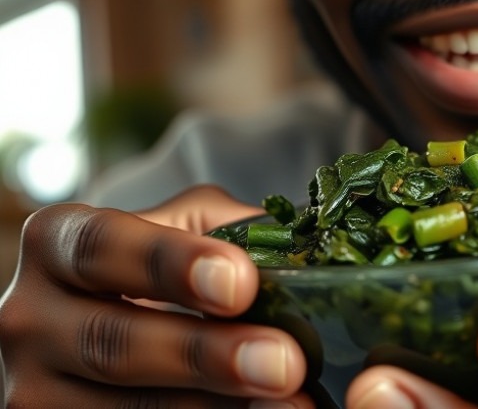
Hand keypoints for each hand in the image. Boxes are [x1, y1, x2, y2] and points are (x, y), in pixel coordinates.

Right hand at [0, 185, 311, 407]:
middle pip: (112, 342)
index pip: (101, 247)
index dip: (170, 264)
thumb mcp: (184, 230)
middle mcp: (30, 317)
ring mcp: (34, 389)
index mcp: (58, 243)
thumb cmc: (162, 269)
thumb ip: (228, 228)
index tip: (242, 282)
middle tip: (286, 361)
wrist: (123, 330)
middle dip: (205, 355)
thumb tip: (304, 250)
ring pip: (120, 408)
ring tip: (290, 402)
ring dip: (212, 408)